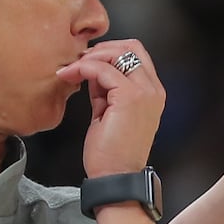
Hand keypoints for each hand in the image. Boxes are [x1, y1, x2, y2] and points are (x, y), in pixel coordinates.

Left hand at [54, 38, 162, 177]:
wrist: (116, 177)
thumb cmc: (111, 152)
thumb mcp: (108, 111)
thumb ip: (106, 88)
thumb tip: (92, 68)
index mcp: (152, 93)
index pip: (135, 54)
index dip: (110, 52)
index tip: (87, 62)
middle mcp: (154, 89)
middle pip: (131, 46)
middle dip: (101, 49)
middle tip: (79, 61)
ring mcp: (145, 92)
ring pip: (117, 53)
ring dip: (89, 58)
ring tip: (70, 70)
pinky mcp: (130, 97)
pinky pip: (103, 69)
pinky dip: (84, 68)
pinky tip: (69, 76)